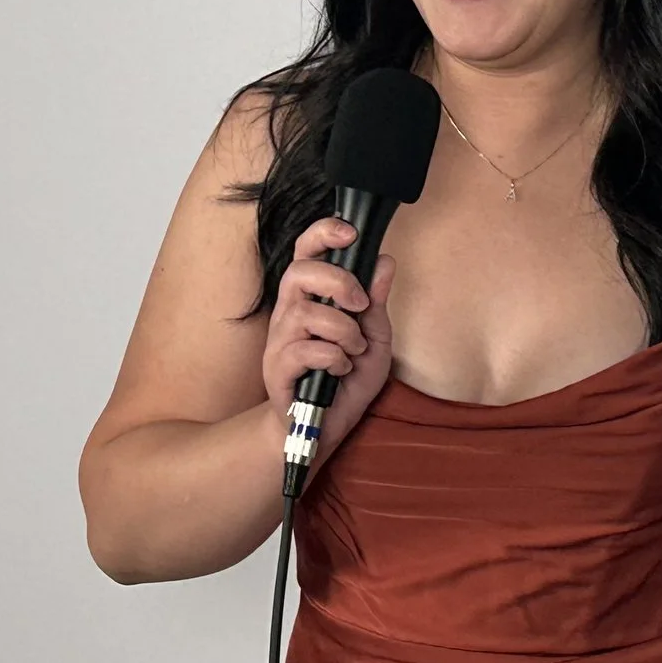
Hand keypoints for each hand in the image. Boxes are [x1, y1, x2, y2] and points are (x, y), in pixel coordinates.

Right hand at [260, 217, 397, 471]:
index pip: (305, 251)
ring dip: (342, 330)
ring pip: (305, 314)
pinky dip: (333, 358)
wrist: (325, 429)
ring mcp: (279, 341)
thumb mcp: (375, 339)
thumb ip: (377, 303)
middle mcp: (289, 313)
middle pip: (299, 272)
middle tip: (360, 304)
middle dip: (338, 281)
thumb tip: (384, 261)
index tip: (350, 233)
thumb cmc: (347, 381)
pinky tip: (341, 370)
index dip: (323, 233)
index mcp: (311, 299)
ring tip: (354, 349)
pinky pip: (303, 351)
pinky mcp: (276, 370)